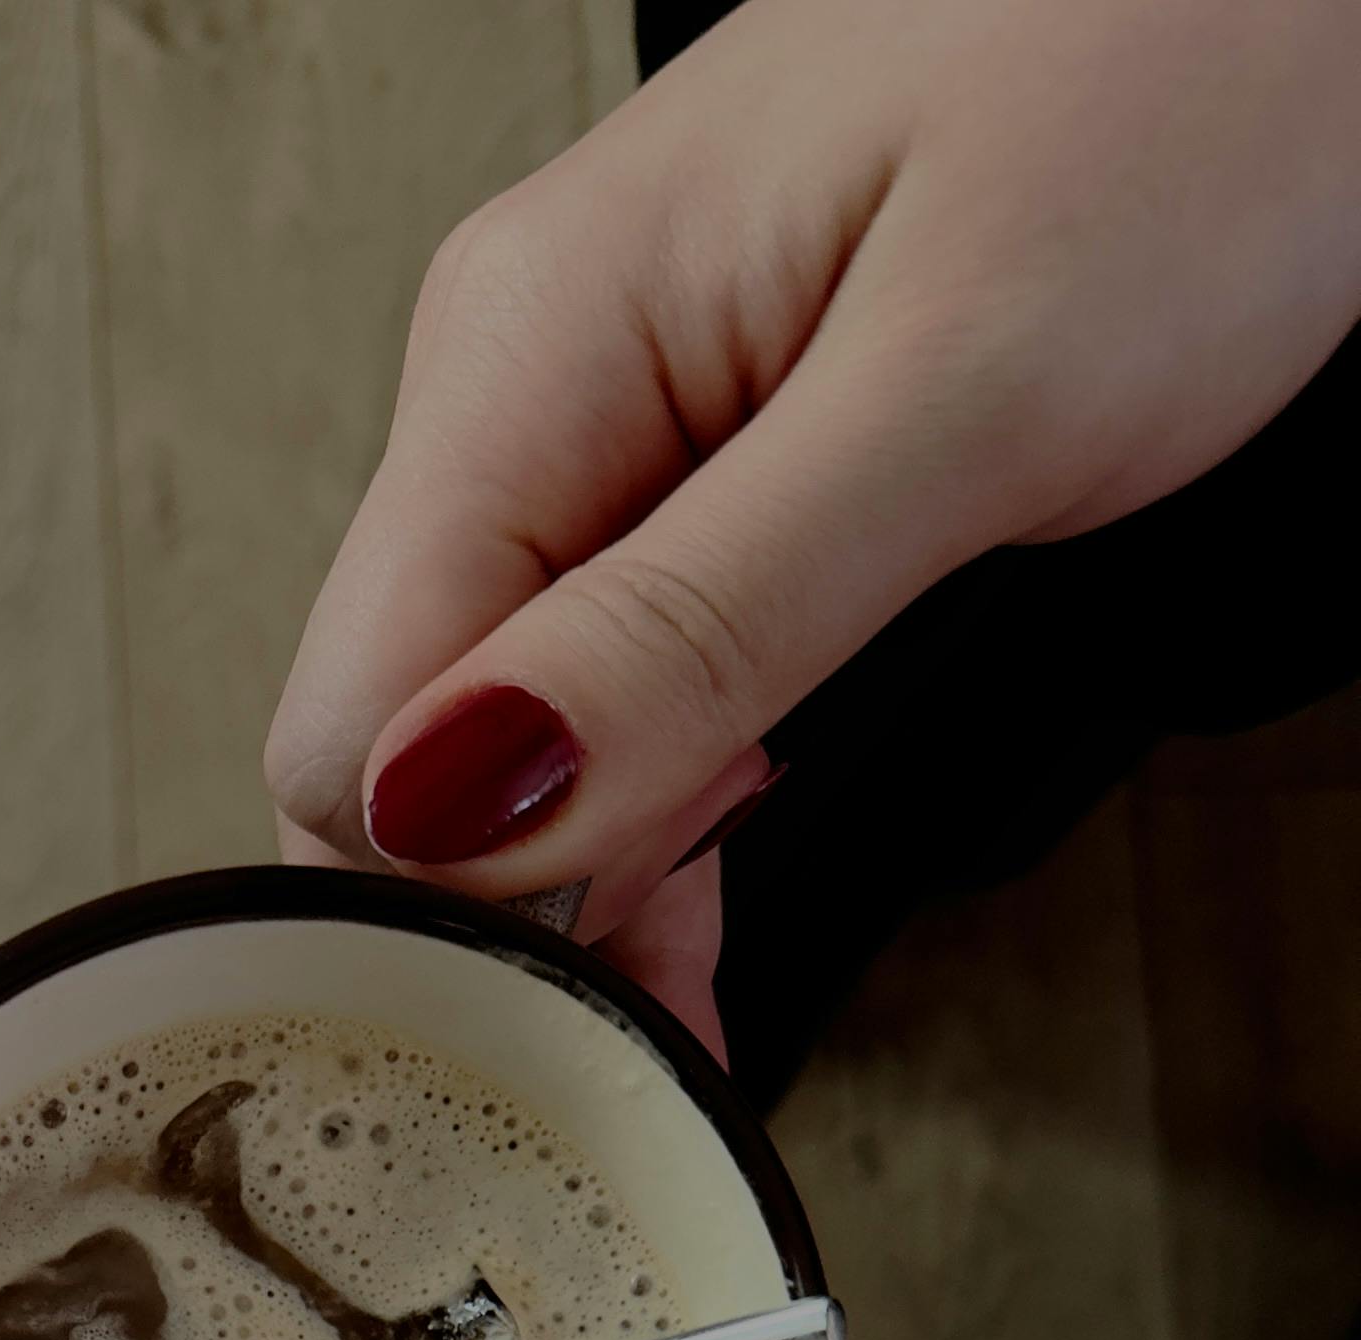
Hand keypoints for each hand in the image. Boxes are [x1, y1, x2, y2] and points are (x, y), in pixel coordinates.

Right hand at [264, 0, 1360, 1046]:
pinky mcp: (703, 443)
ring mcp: (610, 410)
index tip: (575, 1008)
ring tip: (690, 994)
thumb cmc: (1202, 70)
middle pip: (401, 749)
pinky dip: (650, 801)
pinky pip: (606, 671)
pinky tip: (703, 890)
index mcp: (531, 347)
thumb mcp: (962, 392)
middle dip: (506, 910)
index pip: (351, 728)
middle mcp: (531, 378)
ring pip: (501, 732)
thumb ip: (702, 619)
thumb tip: (463, 808)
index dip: (445, 902)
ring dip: (583, 876)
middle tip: (650, 1028)